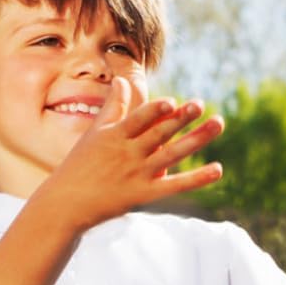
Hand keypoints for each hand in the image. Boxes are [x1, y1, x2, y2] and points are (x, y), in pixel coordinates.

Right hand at [42, 78, 224, 231]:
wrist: (66, 203)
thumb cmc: (81, 164)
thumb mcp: (95, 133)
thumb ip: (113, 107)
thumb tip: (123, 81)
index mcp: (114, 136)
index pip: (137, 121)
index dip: (154, 112)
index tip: (172, 102)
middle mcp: (127, 154)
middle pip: (159, 134)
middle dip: (180, 119)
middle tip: (201, 104)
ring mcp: (138, 174)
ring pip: (172, 155)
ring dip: (196, 139)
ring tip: (218, 123)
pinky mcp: (145, 194)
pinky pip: (176, 185)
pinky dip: (197, 178)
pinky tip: (218, 169)